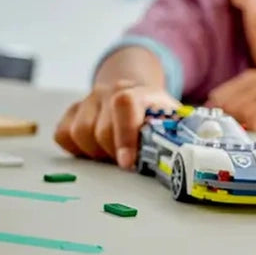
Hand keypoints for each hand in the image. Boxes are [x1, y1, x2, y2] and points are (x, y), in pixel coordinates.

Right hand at [54, 80, 180, 168]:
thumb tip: (192, 151)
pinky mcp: (72, 111)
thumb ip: (182, 131)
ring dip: (95, 152)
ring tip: (112, 152)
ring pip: (78, 133)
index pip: (125, 105)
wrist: (135, 91)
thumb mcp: (174, 118)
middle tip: (127, 159)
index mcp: (137, 91)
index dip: (124, 136)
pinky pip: (63, 135)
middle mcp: (108, 91)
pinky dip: (78, 149)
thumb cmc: (156, 114)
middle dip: (113, 152)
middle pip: (100, 129)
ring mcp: (88, 100)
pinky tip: (96, 149)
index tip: (127, 163)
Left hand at [206, 70, 255, 134]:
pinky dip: (252, 129)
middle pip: (223, 105)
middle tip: (229, 137)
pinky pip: (253, 120)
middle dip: (223, 122)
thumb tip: (222, 119)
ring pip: (236, 112)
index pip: (218, 96)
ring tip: (247, 135)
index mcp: (253, 78)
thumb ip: (247, 103)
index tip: (216, 129)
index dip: (214, 114)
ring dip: (237, 127)